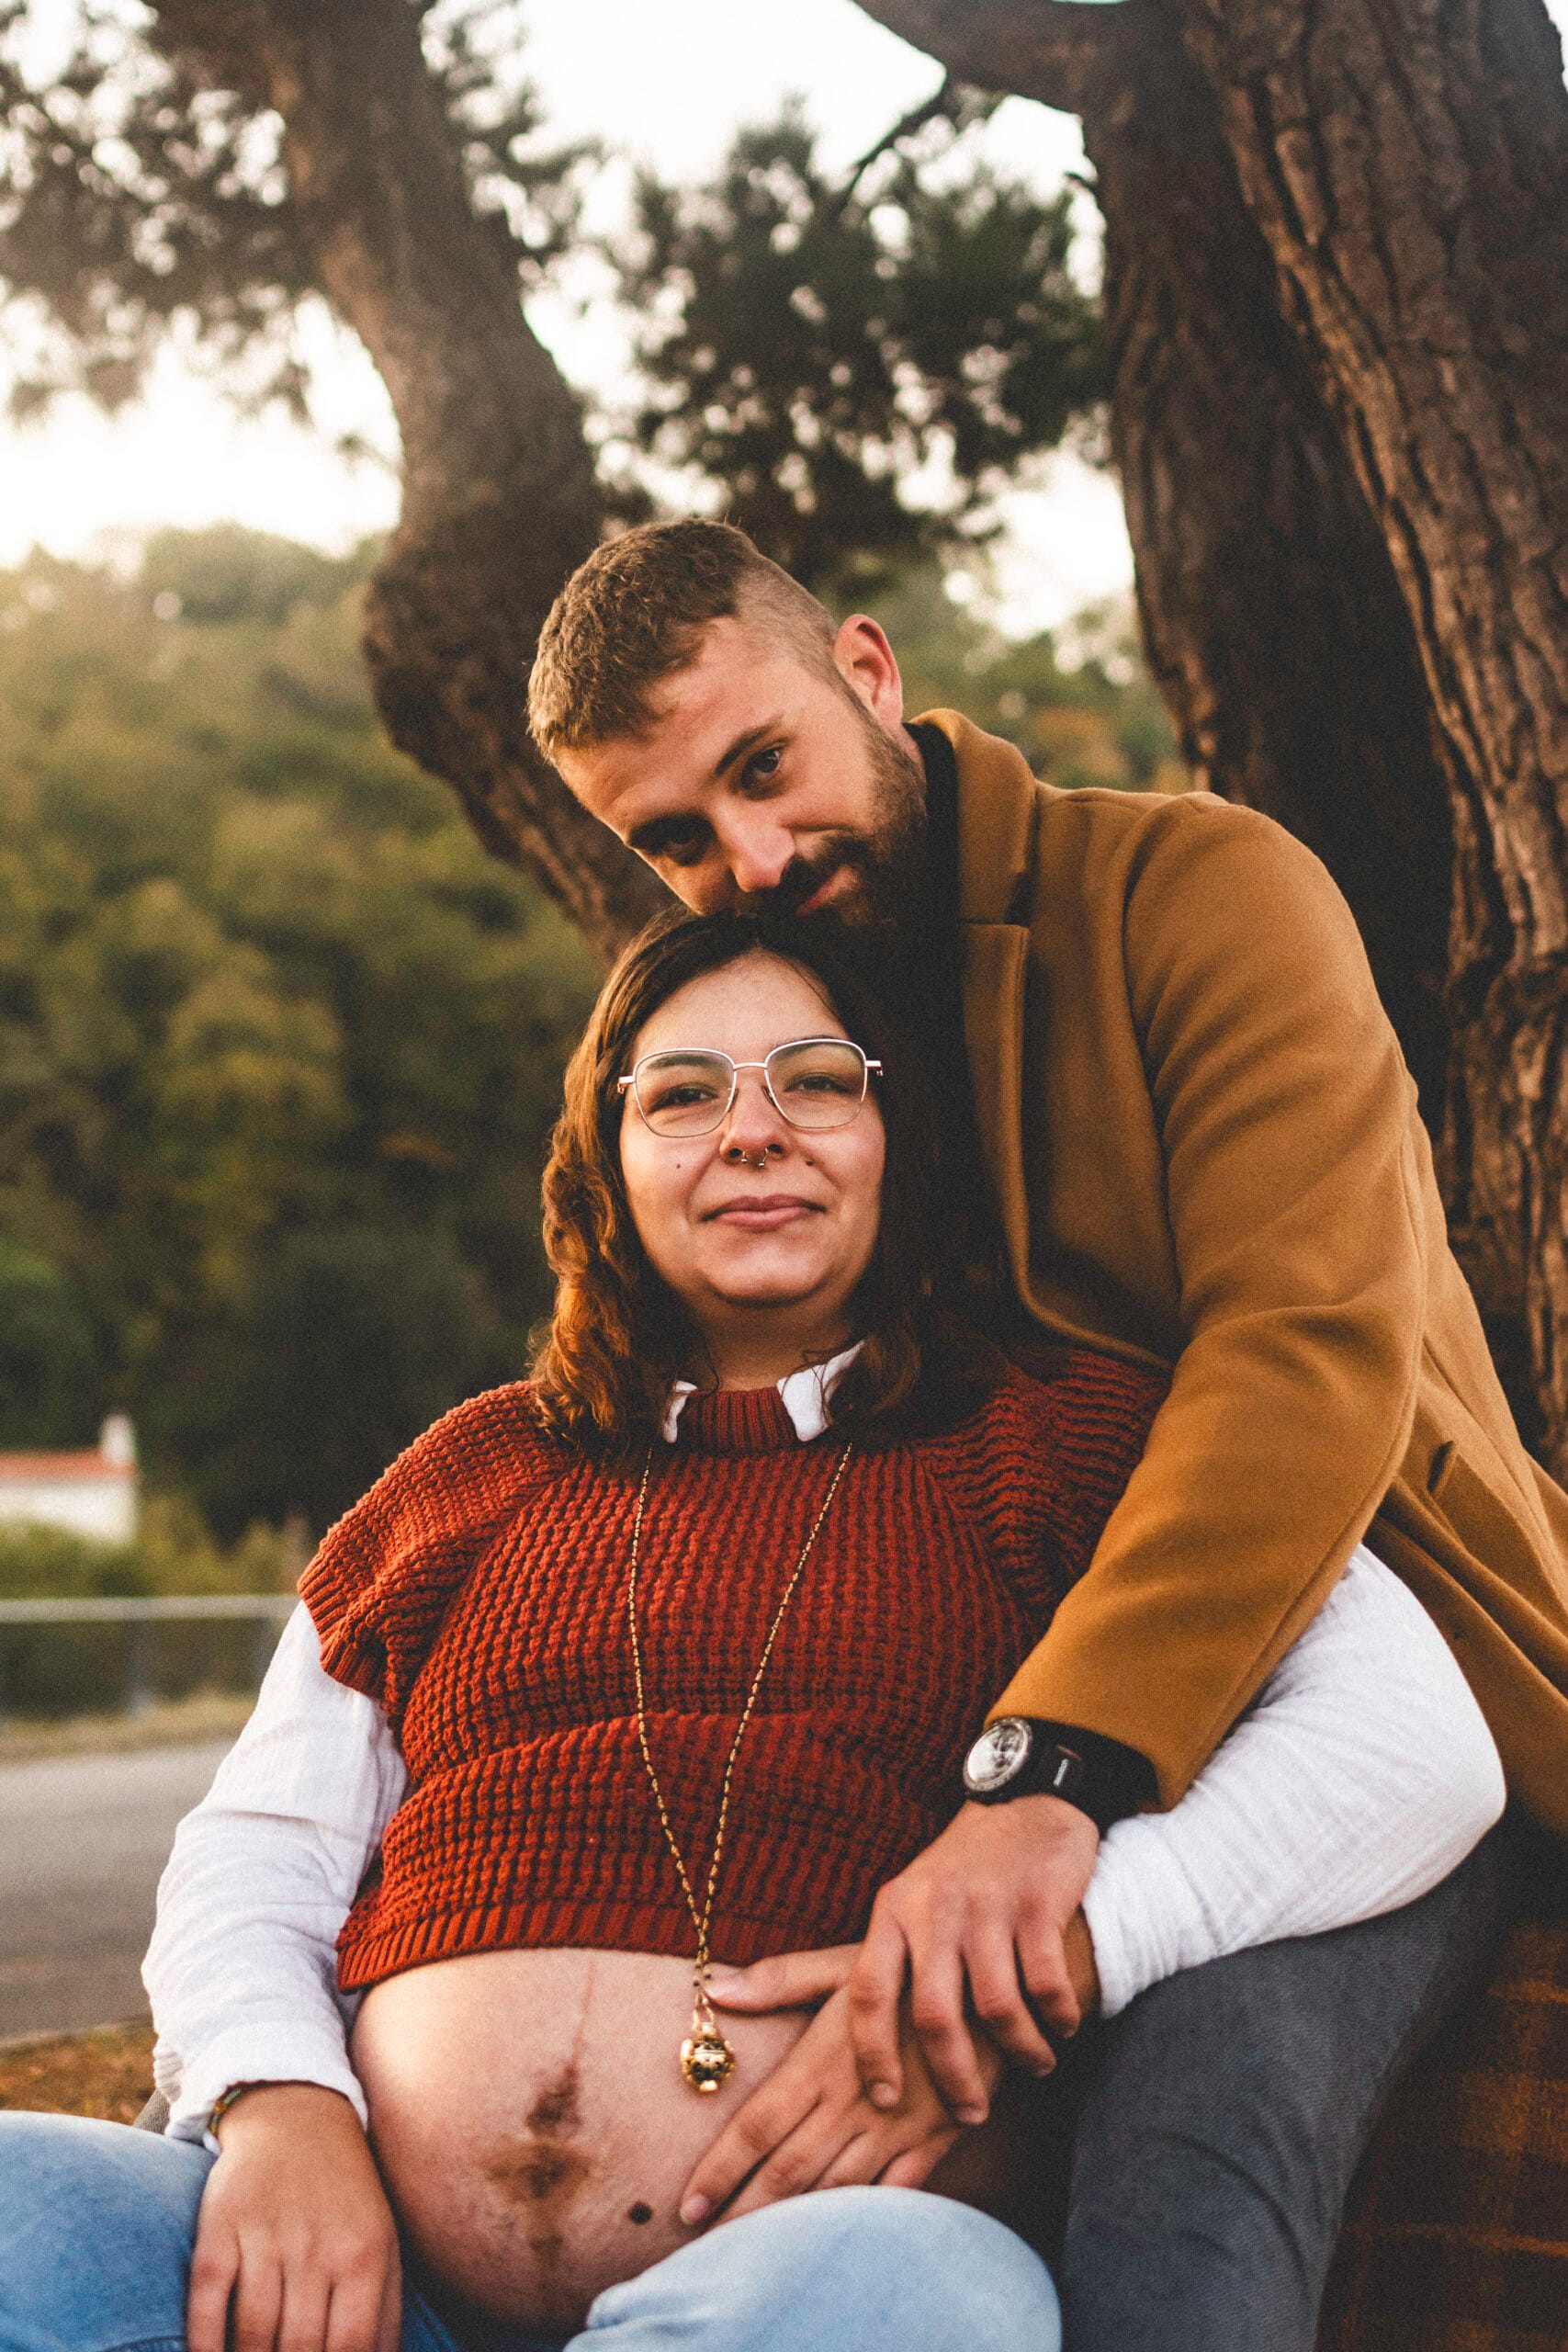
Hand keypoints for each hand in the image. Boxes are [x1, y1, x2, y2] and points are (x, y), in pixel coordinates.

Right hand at [188, 2082, 400, 2351]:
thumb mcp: (382, 2241)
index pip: (353, 2348)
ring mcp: (264, 2236)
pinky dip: (205, 2346)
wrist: (296, 2116)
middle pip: (301, 2349)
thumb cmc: (345, 2195)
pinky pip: (207, 2304)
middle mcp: (315, 2246)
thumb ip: (385, 2311)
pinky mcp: (218, 2230)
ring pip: (253, 2335)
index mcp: (364, 2253)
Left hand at [678, 1978, 996, 2226]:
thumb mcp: (847, 1964)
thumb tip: (716, 1988)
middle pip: (787, 2169)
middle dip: (743, 2212)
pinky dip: (862, 2219)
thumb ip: (781, 1979)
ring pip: (833, 2189)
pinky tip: (835, 2240)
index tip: (687, 2204)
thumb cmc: (911, 1967)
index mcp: (822, 2058)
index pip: (758, 2124)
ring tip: (757, 2254)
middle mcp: (852, 2100)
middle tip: (706, 2249)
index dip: (720, 2168)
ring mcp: (895, 2126)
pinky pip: (892, 2193)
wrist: (994, 1983)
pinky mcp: (934, 2140)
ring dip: (793, 2224)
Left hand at [847, 1796, 1100, 2123]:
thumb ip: (845, 1965)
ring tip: (1036, 2066)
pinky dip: (1056, 2016)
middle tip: (971, 2113)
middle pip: (934, 2015)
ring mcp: (988, 1905)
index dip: (873, 2054)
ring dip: (1021, 2051)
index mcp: (893, 1912)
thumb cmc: (956, 1878)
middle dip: (954, 2077)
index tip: (885, 2101)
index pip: (867, 1994)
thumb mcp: (898, 1907)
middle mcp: (935, 1909)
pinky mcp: (1038, 1903)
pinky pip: (1045, 1983)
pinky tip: (1062, 2027)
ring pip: (997, 2008)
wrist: (1025, 1805)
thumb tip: (745, 2005)